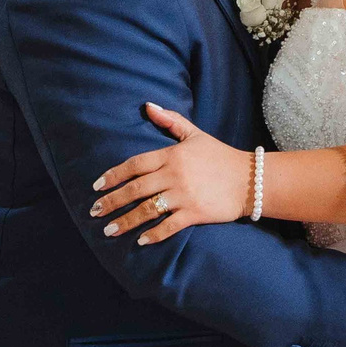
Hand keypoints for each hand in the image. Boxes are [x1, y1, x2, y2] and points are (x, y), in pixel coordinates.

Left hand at [89, 104, 251, 244]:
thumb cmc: (220, 155)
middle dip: (113, 201)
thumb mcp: (194, 134)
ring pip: (148, 209)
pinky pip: (170, 226)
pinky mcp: (196, 213)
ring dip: (126, 221)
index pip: (135, 164)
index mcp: (172, 155)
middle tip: (95, 211)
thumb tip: (147, 106)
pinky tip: (140, 241)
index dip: (114, 175)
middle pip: (136, 189)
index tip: (97, 186)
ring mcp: (185, 195)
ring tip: (109, 229)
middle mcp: (175, 175)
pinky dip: (154, 234)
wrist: (250, 179)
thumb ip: (170, 120)